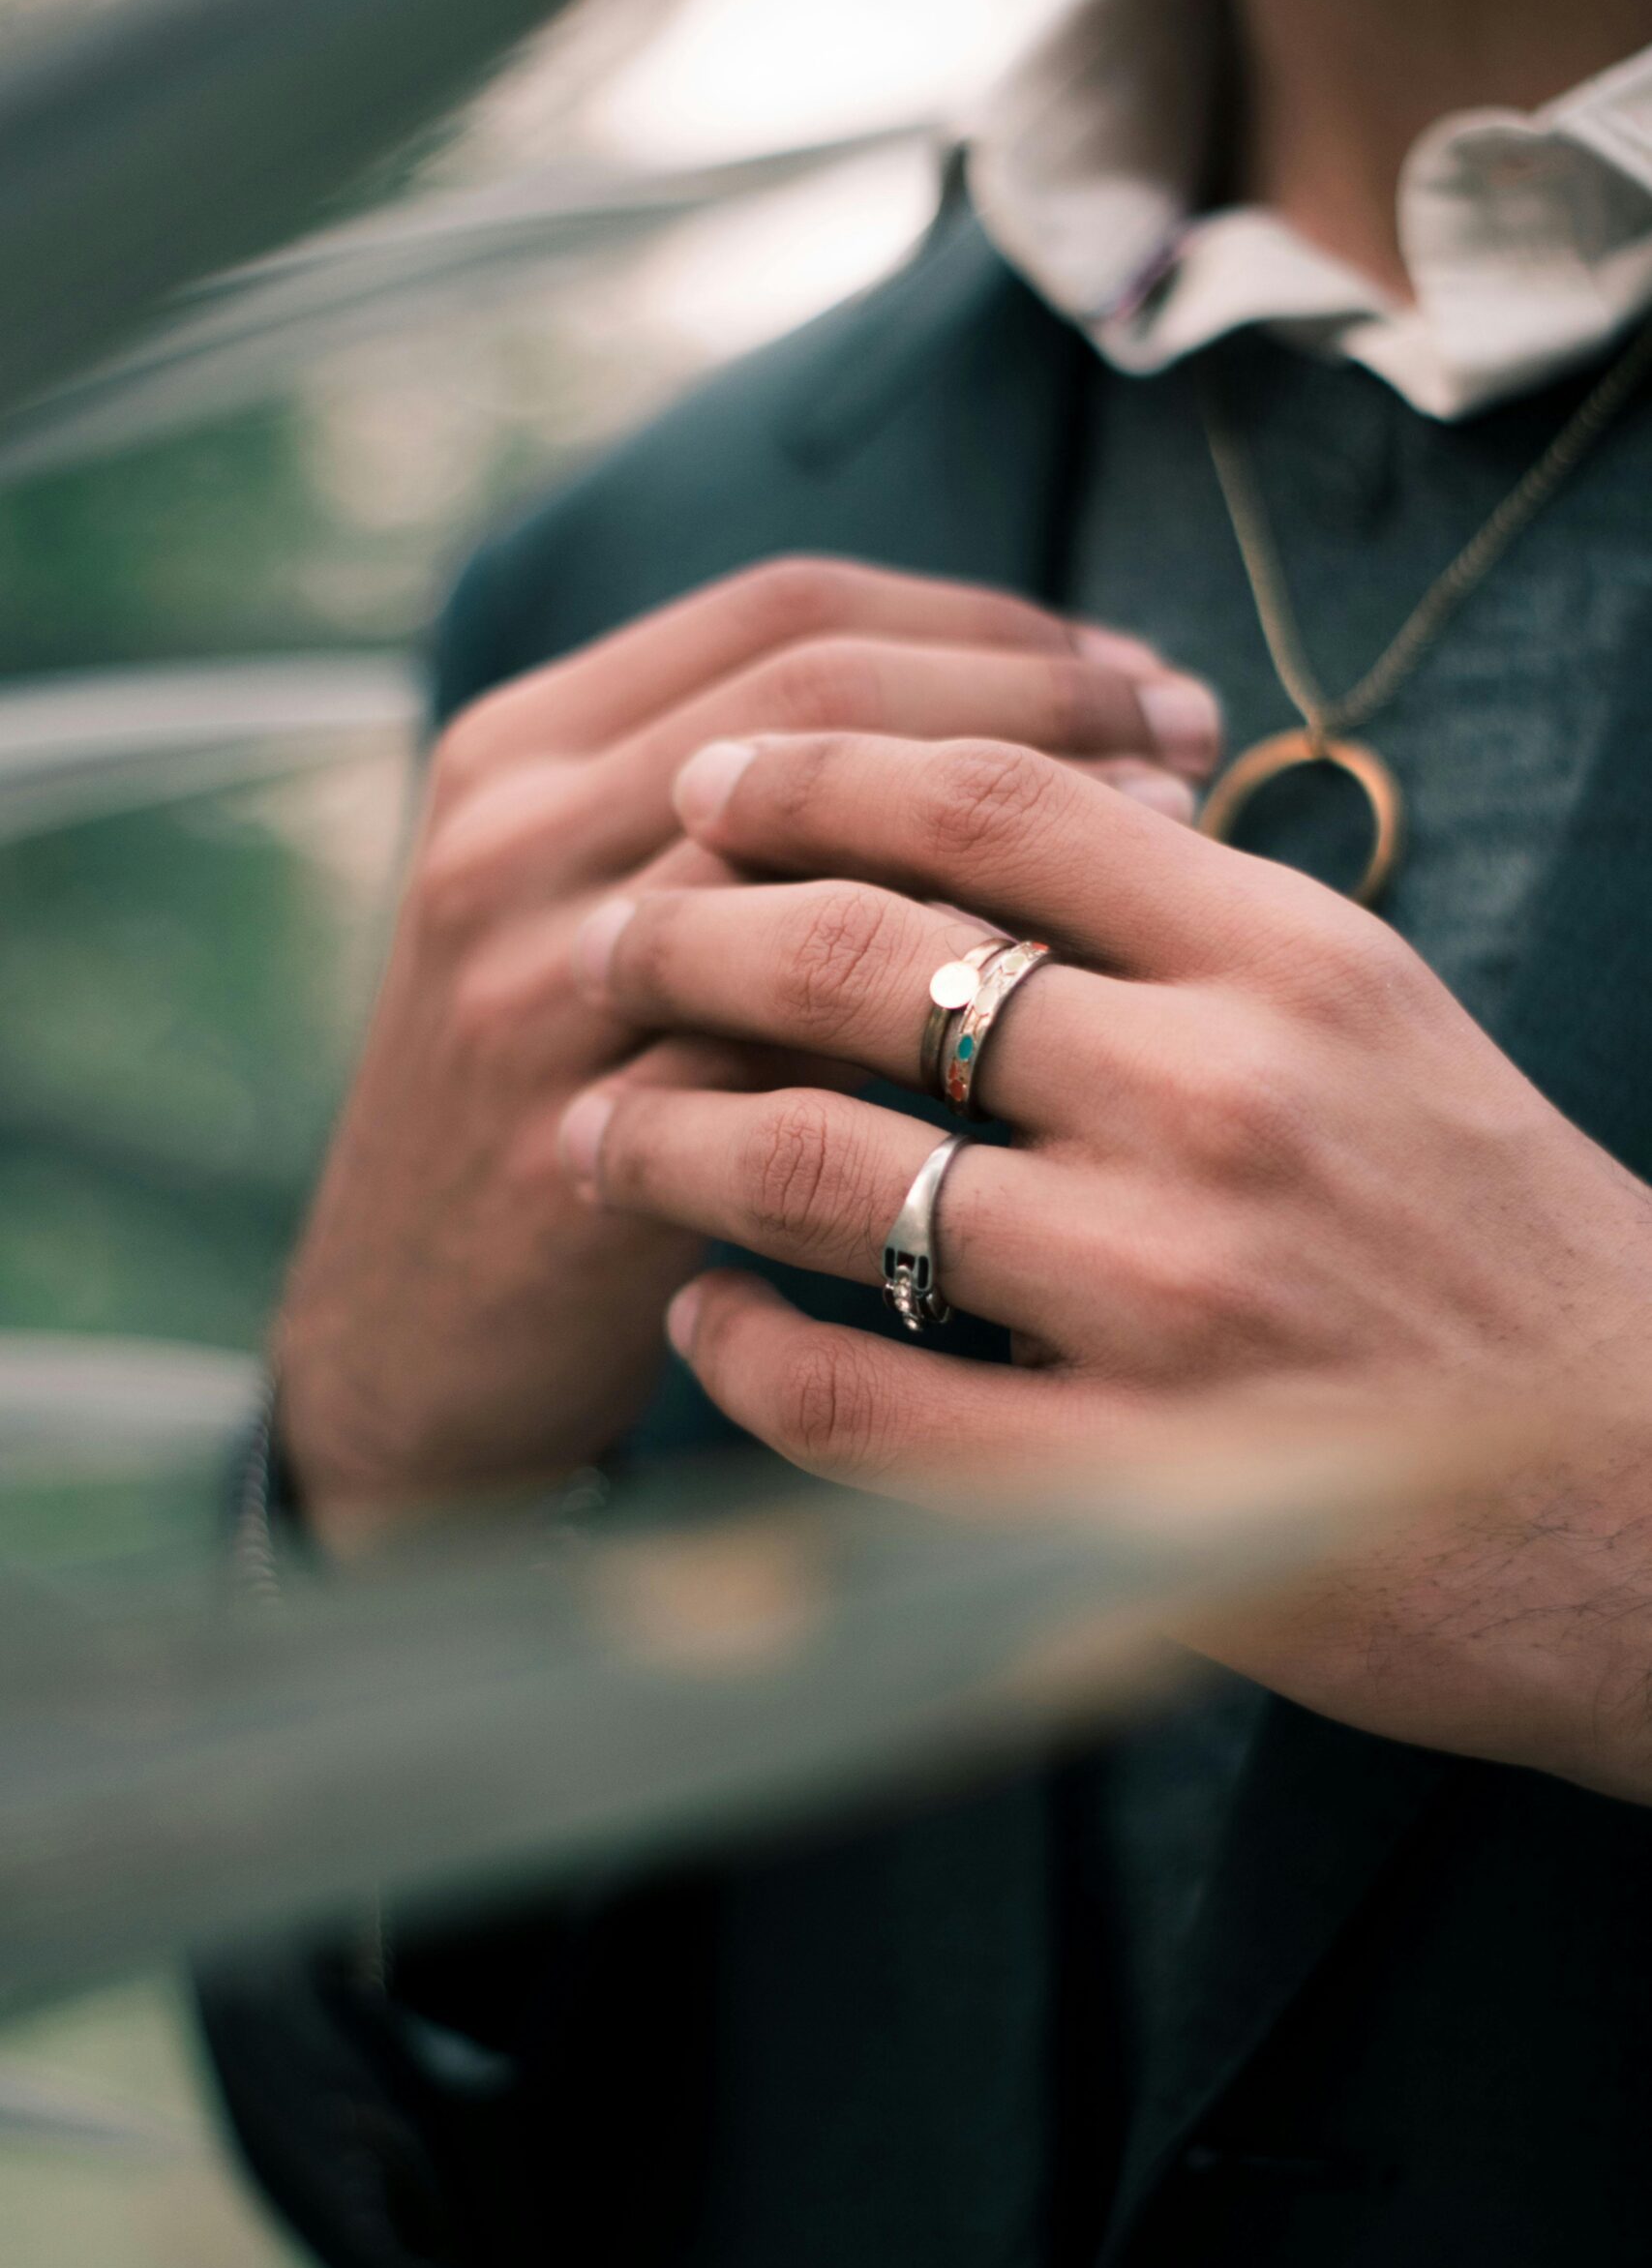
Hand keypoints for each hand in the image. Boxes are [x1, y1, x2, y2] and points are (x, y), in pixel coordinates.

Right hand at [275, 561, 1219, 1544]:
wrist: (417, 1338)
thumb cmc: (568, 1106)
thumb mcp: (610, 914)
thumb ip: (756, 817)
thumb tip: (1028, 726)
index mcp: (524, 746)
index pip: (792, 611)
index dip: (991, 622)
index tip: (1136, 668)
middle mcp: (512, 835)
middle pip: (820, 694)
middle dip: (1035, 692)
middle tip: (1192, 730)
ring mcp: (533, 979)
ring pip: (815, 848)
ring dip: (1022, 827)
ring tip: (1176, 832)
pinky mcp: (582, 1130)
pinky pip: (802, 1042)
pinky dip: (957, 1002)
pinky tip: (1084, 1001)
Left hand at [557, 727, 1651, 1801]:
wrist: (1644, 1497)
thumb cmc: (1500, 1245)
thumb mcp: (1379, 1026)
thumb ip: (1192, 929)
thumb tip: (976, 836)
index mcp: (1289, 960)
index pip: (992, 801)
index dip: (813, 770)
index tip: (708, 786)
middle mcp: (1219, 1099)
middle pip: (862, 960)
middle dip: (685, 938)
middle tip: (606, 948)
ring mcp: (1163, 1293)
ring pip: (815, 1168)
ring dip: (664, 1138)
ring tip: (598, 1132)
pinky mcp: (1120, 1483)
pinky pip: (849, 1390)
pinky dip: (734, 1349)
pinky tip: (696, 1320)